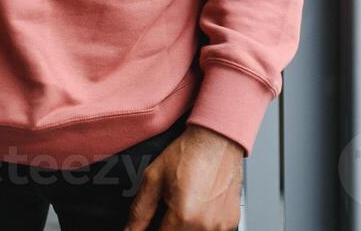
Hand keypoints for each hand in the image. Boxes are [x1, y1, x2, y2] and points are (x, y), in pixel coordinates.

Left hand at [125, 125, 242, 230]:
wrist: (218, 138)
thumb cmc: (190, 152)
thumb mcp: (154, 177)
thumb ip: (140, 210)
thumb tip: (130, 230)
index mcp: (184, 215)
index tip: (152, 225)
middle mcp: (205, 224)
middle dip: (169, 227)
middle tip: (170, 209)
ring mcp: (221, 225)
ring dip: (186, 226)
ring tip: (185, 206)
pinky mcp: (231, 221)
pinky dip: (201, 224)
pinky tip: (199, 207)